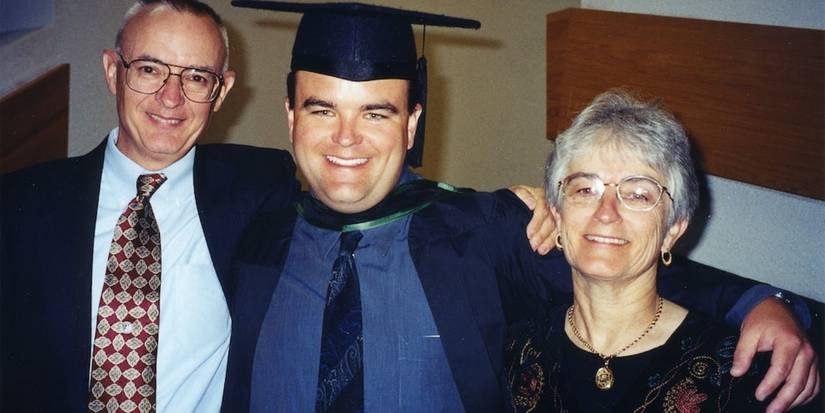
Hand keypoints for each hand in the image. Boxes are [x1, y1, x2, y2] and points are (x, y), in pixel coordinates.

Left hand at [509, 185, 555, 254]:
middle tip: (533, 245)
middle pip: (551, 220)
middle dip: (542, 234)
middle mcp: (551, 204)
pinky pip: (559, 234)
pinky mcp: (557, 223)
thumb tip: (532, 204)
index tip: (529, 234)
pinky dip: (552, 243)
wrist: (515, 202)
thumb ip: (522, 195)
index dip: (536, 222)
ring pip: (556, 228)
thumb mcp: (516, 193)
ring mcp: (555, 213)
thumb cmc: (516, 198)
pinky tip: (546, 249)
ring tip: (540, 250)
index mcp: (541, 195)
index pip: (543, 209)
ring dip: (548, 240)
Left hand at [732, 297, 819, 411]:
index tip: (759, 396)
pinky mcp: (813, 362)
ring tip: (778, 410)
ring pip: (809, 386)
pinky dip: (806, 395)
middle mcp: (806, 351)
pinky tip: (793, 403)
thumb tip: (736, 373)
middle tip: (771, 412)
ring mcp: (812, 357)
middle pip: (798, 382)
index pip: (781, 370)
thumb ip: (742, 353)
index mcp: (789, 342)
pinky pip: (814, 383)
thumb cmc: (762, 320)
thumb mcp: (748, 332)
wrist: (777, 308)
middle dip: (784, 400)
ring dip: (795, 401)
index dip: (770, 386)